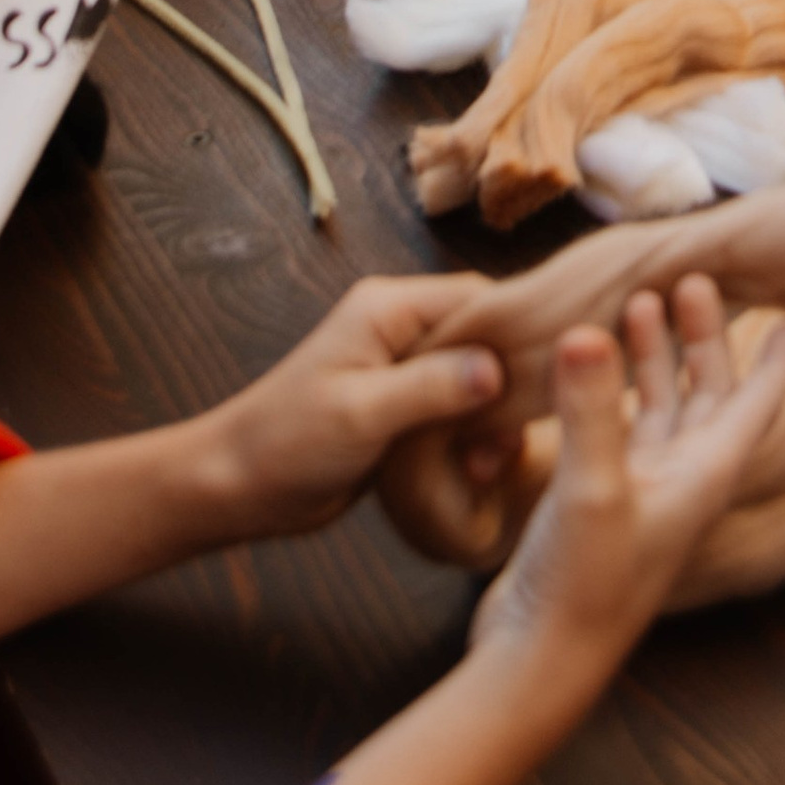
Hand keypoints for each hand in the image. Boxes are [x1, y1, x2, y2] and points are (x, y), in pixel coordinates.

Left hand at [201, 272, 505, 538]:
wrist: (238, 485)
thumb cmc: (287, 441)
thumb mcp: (362, 413)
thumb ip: (430, 387)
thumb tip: (497, 370)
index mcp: (388, 309)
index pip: (475, 298)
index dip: (515, 333)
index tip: (547, 379)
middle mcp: (399, 329)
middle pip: (481, 336)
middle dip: (505, 383)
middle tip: (508, 438)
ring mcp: (401, 367)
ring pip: (474, 377)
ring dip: (489, 417)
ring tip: (487, 463)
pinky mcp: (402, 405)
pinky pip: (456, 408)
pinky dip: (471, 435)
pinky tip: (475, 468)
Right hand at [470, 276, 784, 692]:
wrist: (539, 663)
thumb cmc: (585, 588)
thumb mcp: (593, 489)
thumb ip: (591, 408)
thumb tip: (587, 330)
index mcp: (704, 475)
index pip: (756, 404)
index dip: (777, 359)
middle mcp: (679, 481)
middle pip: (707, 396)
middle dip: (703, 339)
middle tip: (690, 281)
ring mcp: (638, 493)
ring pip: (660, 409)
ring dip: (654, 359)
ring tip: (638, 304)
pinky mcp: (596, 503)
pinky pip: (616, 429)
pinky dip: (608, 391)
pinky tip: (588, 366)